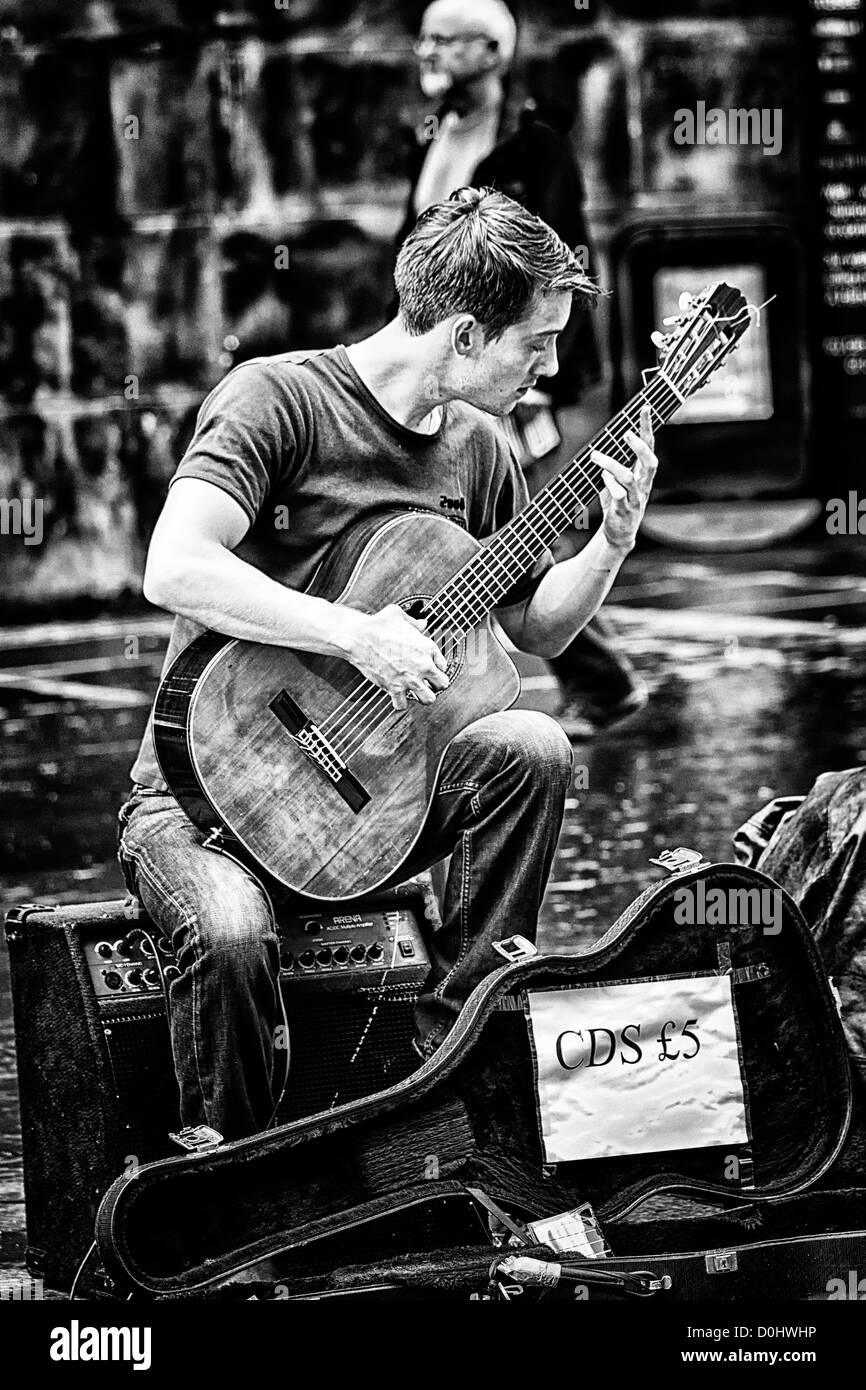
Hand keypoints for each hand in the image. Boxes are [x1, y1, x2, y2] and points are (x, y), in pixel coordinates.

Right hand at [346, 604, 449, 711]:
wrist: (359, 637)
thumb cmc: (377, 624)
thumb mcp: (400, 615)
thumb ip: (414, 622)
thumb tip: (422, 623)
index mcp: (427, 647)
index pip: (444, 665)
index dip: (436, 667)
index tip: (428, 667)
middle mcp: (423, 665)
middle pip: (442, 684)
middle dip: (435, 684)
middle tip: (427, 682)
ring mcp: (410, 678)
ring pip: (428, 699)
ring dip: (422, 697)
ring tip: (415, 692)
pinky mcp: (394, 688)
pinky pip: (403, 705)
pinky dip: (399, 703)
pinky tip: (397, 696)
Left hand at [591, 403, 657, 550]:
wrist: (619, 534)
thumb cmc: (618, 503)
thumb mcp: (618, 480)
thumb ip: (615, 463)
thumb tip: (603, 441)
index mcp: (643, 474)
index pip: (649, 447)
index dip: (648, 427)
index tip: (645, 408)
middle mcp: (643, 485)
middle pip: (650, 462)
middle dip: (640, 447)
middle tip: (626, 433)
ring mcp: (635, 498)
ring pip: (628, 478)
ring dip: (611, 465)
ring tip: (595, 457)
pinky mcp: (624, 510)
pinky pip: (619, 495)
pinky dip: (609, 484)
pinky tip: (601, 477)